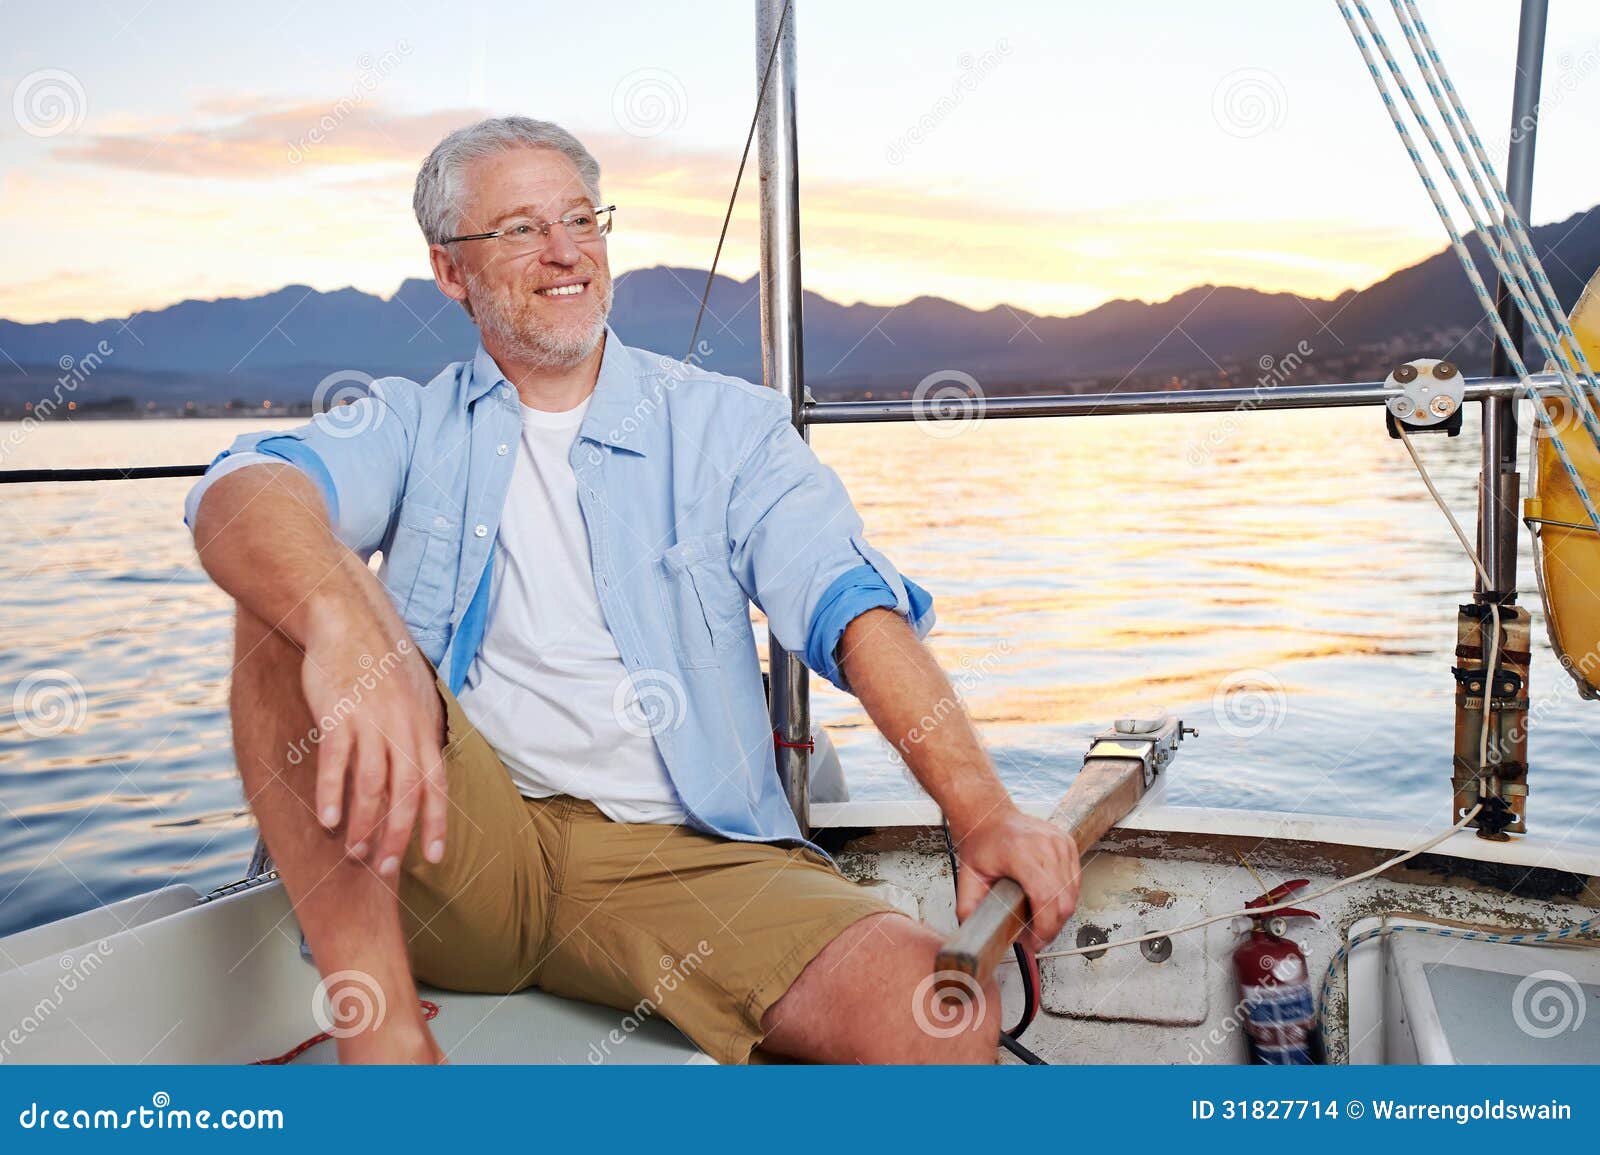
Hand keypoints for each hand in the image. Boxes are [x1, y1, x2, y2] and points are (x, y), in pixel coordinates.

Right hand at [299, 604, 447, 876]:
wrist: (345, 620)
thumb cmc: (376, 662)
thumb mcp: (411, 696)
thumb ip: (415, 733)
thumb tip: (420, 769)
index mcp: (422, 726)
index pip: (436, 783)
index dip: (436, 822)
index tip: (435, 857)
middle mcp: (402, 727)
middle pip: (406, 792)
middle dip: (399, 836)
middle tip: (388, 868)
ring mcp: (371, 721)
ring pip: (372, 785)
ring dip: (364, 824)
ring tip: (355, 854)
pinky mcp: (338, 715)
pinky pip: (336, 763)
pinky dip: (332, 795)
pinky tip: (327, 821)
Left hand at [950, 806, 1080, 951]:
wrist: (990, 816)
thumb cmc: (982, 843)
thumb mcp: (967, 876)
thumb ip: (969, 908)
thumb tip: (974, 935)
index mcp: (1020, 852)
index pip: (1045, 897)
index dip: (1044, 927)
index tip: (1033, 942)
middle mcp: (1045, 845)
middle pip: (1064, 900)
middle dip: (1052, 928)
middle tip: (1036, 939)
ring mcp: (1060, 842)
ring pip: (1073, 893)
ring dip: (1059, 915)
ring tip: (1040, 922)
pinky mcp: (1068, 843)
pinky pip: (1075, 881)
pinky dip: (1065, 897)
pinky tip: (1048, 903)